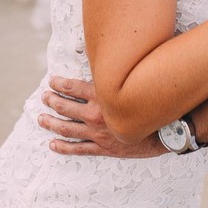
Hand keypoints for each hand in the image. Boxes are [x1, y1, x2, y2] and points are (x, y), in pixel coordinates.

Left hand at [38, 76, 165, 158]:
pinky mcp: (104, 148)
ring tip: (41, 119)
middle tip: (44, 98)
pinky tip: (52, 144)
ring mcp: (98, 133)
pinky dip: (64, 147)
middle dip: (52, 101)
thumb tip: (109, 58)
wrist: (167, 131)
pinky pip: (79, 149)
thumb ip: (118, 73)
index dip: (60, 84)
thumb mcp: (134, 83)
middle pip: (66, 107)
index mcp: (103, 96)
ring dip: (52, 123)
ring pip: (67, 129)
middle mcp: (97, 115)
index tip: (52, 81)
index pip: (73, 87)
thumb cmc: (151, 103)